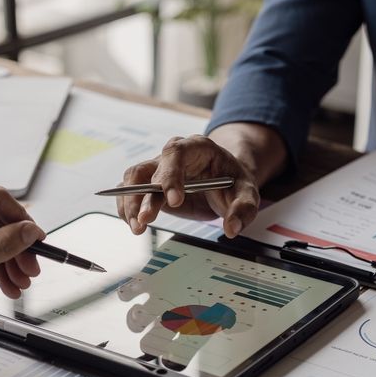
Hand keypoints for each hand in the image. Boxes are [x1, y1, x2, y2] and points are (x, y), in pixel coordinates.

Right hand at [117, 134, 260, 237]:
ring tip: (137, 226)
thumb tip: (232, 228)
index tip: (174, 200)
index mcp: (197, 148)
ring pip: (134, 179)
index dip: (171, 175)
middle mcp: (173, 155)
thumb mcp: (248, 193)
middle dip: (144, 195)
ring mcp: (159, 169)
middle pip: (150, 169)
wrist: (226, 181)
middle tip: (145, 218)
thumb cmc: (234, 182)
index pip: (176, 153)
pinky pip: (131, 191)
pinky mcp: (151, 185)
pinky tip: (132, 222)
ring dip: (131, 202)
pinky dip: (127, 207)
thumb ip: (243, 209)